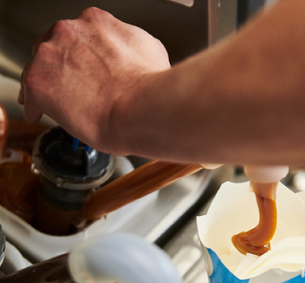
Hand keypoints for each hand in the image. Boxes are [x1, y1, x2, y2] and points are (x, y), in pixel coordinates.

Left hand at [19, 7, 169, 153]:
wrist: (141, 109)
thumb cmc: (149, 89)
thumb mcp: (151, 52)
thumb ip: (132, 49)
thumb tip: (133, 59)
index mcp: (97, 23)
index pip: (79, 37)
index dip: (80, 56)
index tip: (83, 70)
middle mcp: (71, 32)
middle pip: (55, 48)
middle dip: (61, 68)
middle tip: (72, 88)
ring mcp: (52, 54)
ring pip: (39, 68)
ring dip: (48, 85)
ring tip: (56, 103)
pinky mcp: (39, 80)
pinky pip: (30, 94)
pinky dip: (36, 106)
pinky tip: (41, 114)